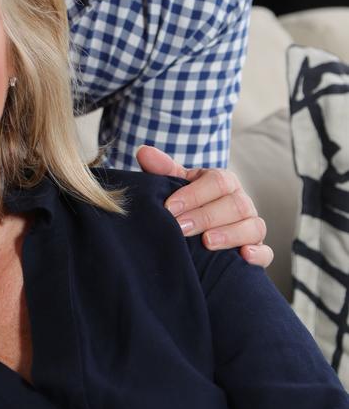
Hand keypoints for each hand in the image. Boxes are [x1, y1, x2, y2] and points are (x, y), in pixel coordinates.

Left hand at [136, 145, 272, 267]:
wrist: (198, 229)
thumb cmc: (187, 203)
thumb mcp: (176, 185)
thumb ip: (163, 169)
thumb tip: (143, 152)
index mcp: (223, 181)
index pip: (217, 182)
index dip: (194, 195)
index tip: (169, 208)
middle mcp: (241, 201)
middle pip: (235, 204)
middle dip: (206, 216)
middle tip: (181, 227)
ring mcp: (251, 225)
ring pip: (253, 226)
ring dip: (230, 234)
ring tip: (208, 242)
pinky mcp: (258, 249)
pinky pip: (266, 252)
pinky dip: (258, 254)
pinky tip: (244, 256)